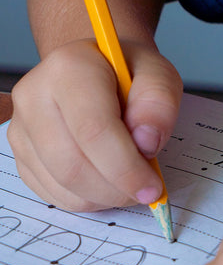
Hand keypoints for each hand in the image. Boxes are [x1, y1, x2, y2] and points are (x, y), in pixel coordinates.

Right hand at [8, 38, 182, 210]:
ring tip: (129, 183)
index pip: (93, 130)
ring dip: (103, 196)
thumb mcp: (158, 73)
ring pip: (60, 183)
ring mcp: (22, 126)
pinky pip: (51, 191)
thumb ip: (159, 103)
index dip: (125, 168)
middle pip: (72, 164)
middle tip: (146, 190)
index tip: (152, 187)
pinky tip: (107, 182)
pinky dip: (86, 197)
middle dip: (115, 188)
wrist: (101, 67)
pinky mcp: (21, 151)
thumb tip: (146, 144)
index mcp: (70, 67)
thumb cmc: (130, 69)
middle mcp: (35, 95)